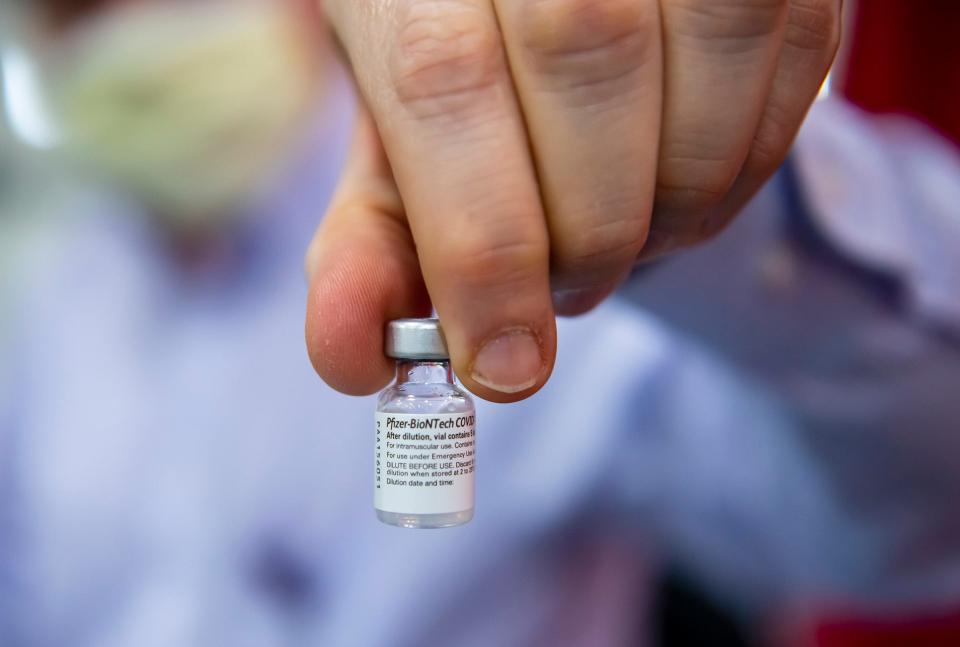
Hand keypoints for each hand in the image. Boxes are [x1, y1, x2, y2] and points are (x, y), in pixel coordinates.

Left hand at [306, 0, 840, 401]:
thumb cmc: (462, 44)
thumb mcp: (396, 128)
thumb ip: (377, 236)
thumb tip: (356, 357)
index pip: (445, 79)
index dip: (483, 245)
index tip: (504, 364)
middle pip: (587, 64)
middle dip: (586, 231)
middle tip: (569, 284)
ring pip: (705, 72)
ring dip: (671, 210)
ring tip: (626, 224)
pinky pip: (792, 74)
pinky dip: (739, 169)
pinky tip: (685, 175)